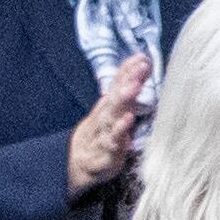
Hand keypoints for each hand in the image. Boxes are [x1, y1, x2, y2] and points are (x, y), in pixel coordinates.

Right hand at [65, 53, 151, 194]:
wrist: (77, 163)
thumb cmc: (102, 133)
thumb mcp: (112, 109)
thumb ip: (126, 85)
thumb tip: (142, 62)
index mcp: (108, 105)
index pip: (118, 84)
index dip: (129, 70)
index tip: (142, 57)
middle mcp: (105, 116)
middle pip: (117, 95)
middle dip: (129, 80)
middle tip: (141, 67)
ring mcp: (104, 133)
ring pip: (112, 114)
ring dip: (123, 100)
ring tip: (134, 87)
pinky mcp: (106, 152)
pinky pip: (113, 141)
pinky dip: (120, 131)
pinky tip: (127, 120)